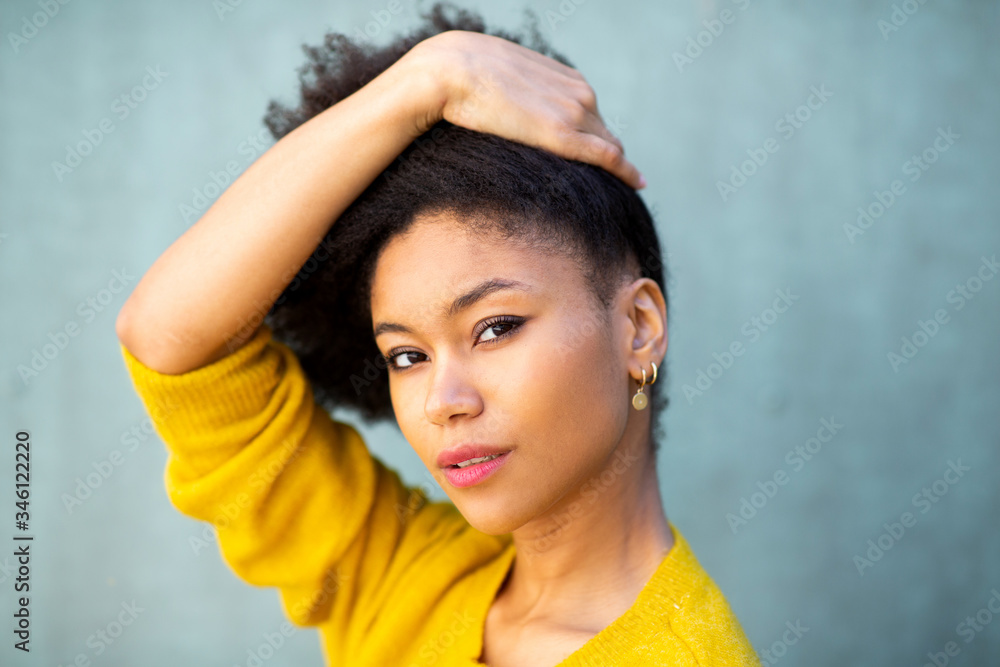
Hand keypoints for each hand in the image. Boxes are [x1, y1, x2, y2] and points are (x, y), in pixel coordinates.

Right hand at [408, 30, 645, 189]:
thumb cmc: (466, 76)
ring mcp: (575, 114)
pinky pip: (608, 156)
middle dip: (609, 153)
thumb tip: (512, 111)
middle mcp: (579, 94)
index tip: (603, 154)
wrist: (451, 71)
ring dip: (615, 165)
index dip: (597, 137)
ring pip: (609, 145)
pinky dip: (625, 170)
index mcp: (567, 79)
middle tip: (616, 178)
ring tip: (623, 185)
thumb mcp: (507, 78)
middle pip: (605, 132)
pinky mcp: (565, 137)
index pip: (593, 115)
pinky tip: (637, 183)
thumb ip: (522, 94)